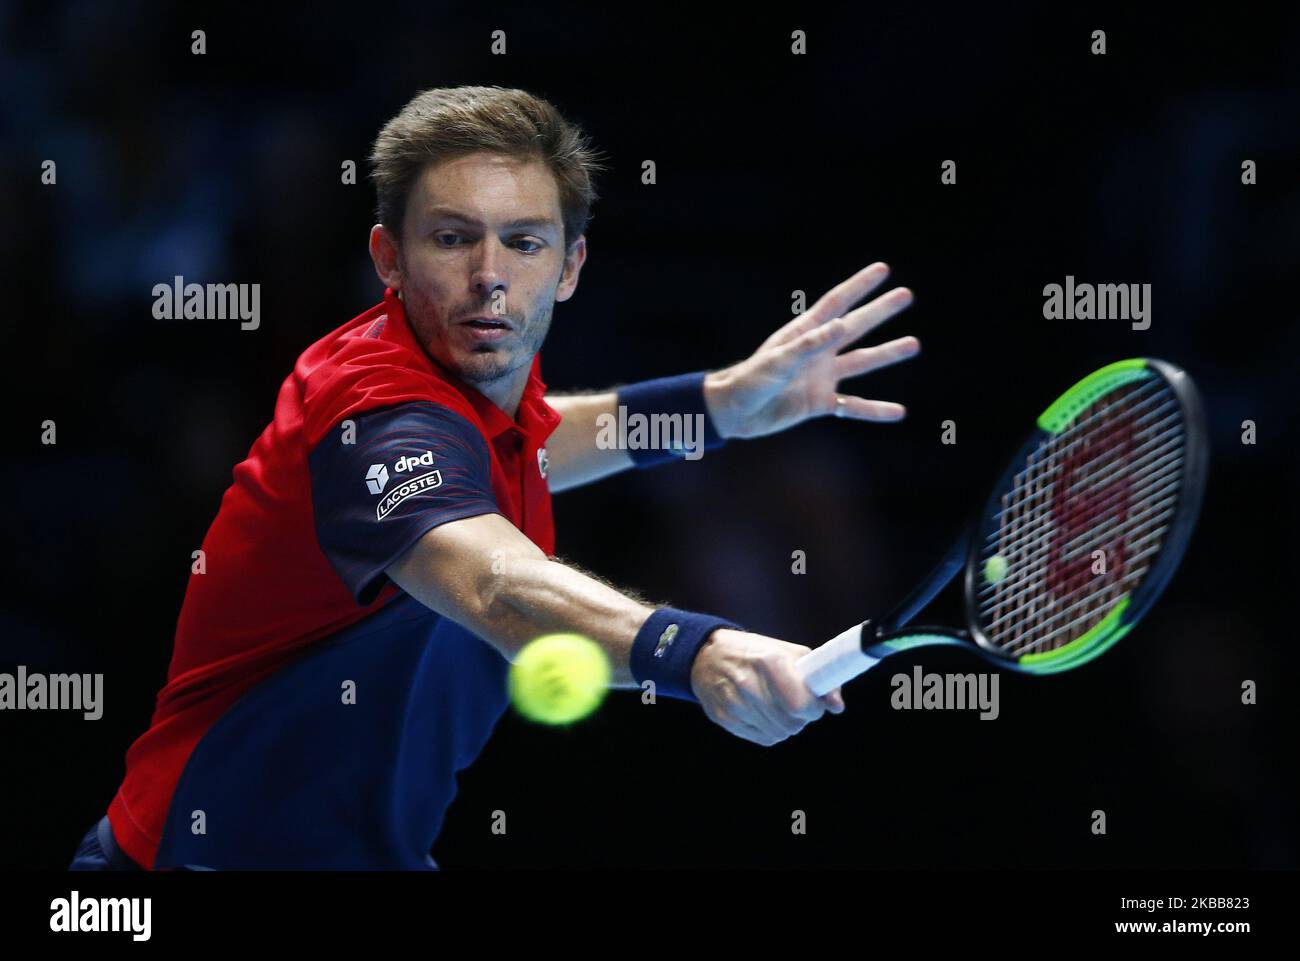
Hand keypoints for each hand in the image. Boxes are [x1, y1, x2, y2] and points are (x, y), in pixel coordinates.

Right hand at [689, 628, 844, 745]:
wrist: (707, 656)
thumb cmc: (754, 653)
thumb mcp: (787, 653)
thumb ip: (817, 677)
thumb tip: (837, 706)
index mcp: (768, 661)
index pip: (799, 704)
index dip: (813, 708)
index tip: (813, 703)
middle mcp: (748, 682)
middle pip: (790, 722)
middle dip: (801, 718)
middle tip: (797, 706)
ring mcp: (734, 702)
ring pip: (778, 733)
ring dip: (786, 725)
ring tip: (780, 709)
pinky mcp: (724, 718)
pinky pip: (762, 739)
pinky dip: (770, 731)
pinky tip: (766, 716)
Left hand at [703, 262, 918, 439]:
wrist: (734, 413)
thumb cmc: (750, 380)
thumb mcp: (779, 360)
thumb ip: (810, 344)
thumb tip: (841, 325)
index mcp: (804, 333)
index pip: (837, 304)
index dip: (860, 286)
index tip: (883, 270)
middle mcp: (817, 352)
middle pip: (856, 327)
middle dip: (880, 311)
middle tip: (906, 296)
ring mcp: (821, 377)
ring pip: (861, 362)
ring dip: (886, 354)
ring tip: (912, 344)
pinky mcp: (820, 403)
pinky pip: (854, 407)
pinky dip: (875, 410)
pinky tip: (898, 412)